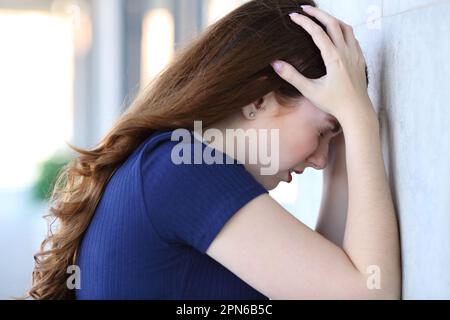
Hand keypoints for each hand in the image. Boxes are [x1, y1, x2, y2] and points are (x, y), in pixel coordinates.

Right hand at [271, 5, 372, 121]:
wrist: (357, 112)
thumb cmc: (333, 103)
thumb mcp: (309, 91)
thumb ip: (292, 76)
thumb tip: (275, 63)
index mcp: (334, 58)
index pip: (317, 33)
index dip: (304, 22)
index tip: (293, 16)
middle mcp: (346, 52)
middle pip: (333, 24)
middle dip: (318, 14)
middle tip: (304, 9)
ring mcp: (355, 55)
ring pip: (346, 28)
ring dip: (332, 19)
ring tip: (320, 17)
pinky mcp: (360, 60)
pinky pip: (353, 38)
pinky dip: (343, 30)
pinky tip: (337, 34)